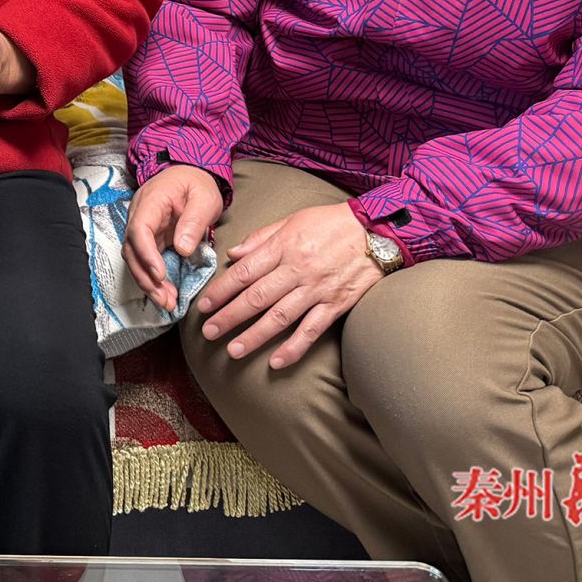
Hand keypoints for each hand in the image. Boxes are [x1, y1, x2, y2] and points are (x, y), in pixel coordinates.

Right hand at [125, 164, 224, 310]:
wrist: (190, 175)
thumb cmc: (197, 184)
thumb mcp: (205, 197)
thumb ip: (194, 221)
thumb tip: (182, 249)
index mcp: (151, 201)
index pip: (139, 229)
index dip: (146, 254)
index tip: (160, 275)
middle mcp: (139, 215)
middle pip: (131, 249)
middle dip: (145, 277)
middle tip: (165, 299)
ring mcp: (142, 228)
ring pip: (134, 259)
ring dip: (147, 283)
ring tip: (167, 302)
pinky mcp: (149, 239)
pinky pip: (144, 261)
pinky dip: (153, 279)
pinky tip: (166, 294)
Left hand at [196, 203, 382, 367]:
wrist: (378, 231)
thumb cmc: (332, 223)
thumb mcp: (293, 219)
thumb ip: (261, 238)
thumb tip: (234, 254)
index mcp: (283, 247)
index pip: (244, 272)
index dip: (221, 291)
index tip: (203, 305)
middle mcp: (297, 270)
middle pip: (256, 297)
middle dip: (229, 317)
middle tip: (208, 332)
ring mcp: (317, 290)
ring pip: (279, 317)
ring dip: (254, 336)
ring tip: (233, 350)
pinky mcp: (336, 305)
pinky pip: (312, 330)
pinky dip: (294, 347)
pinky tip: (277, 361)